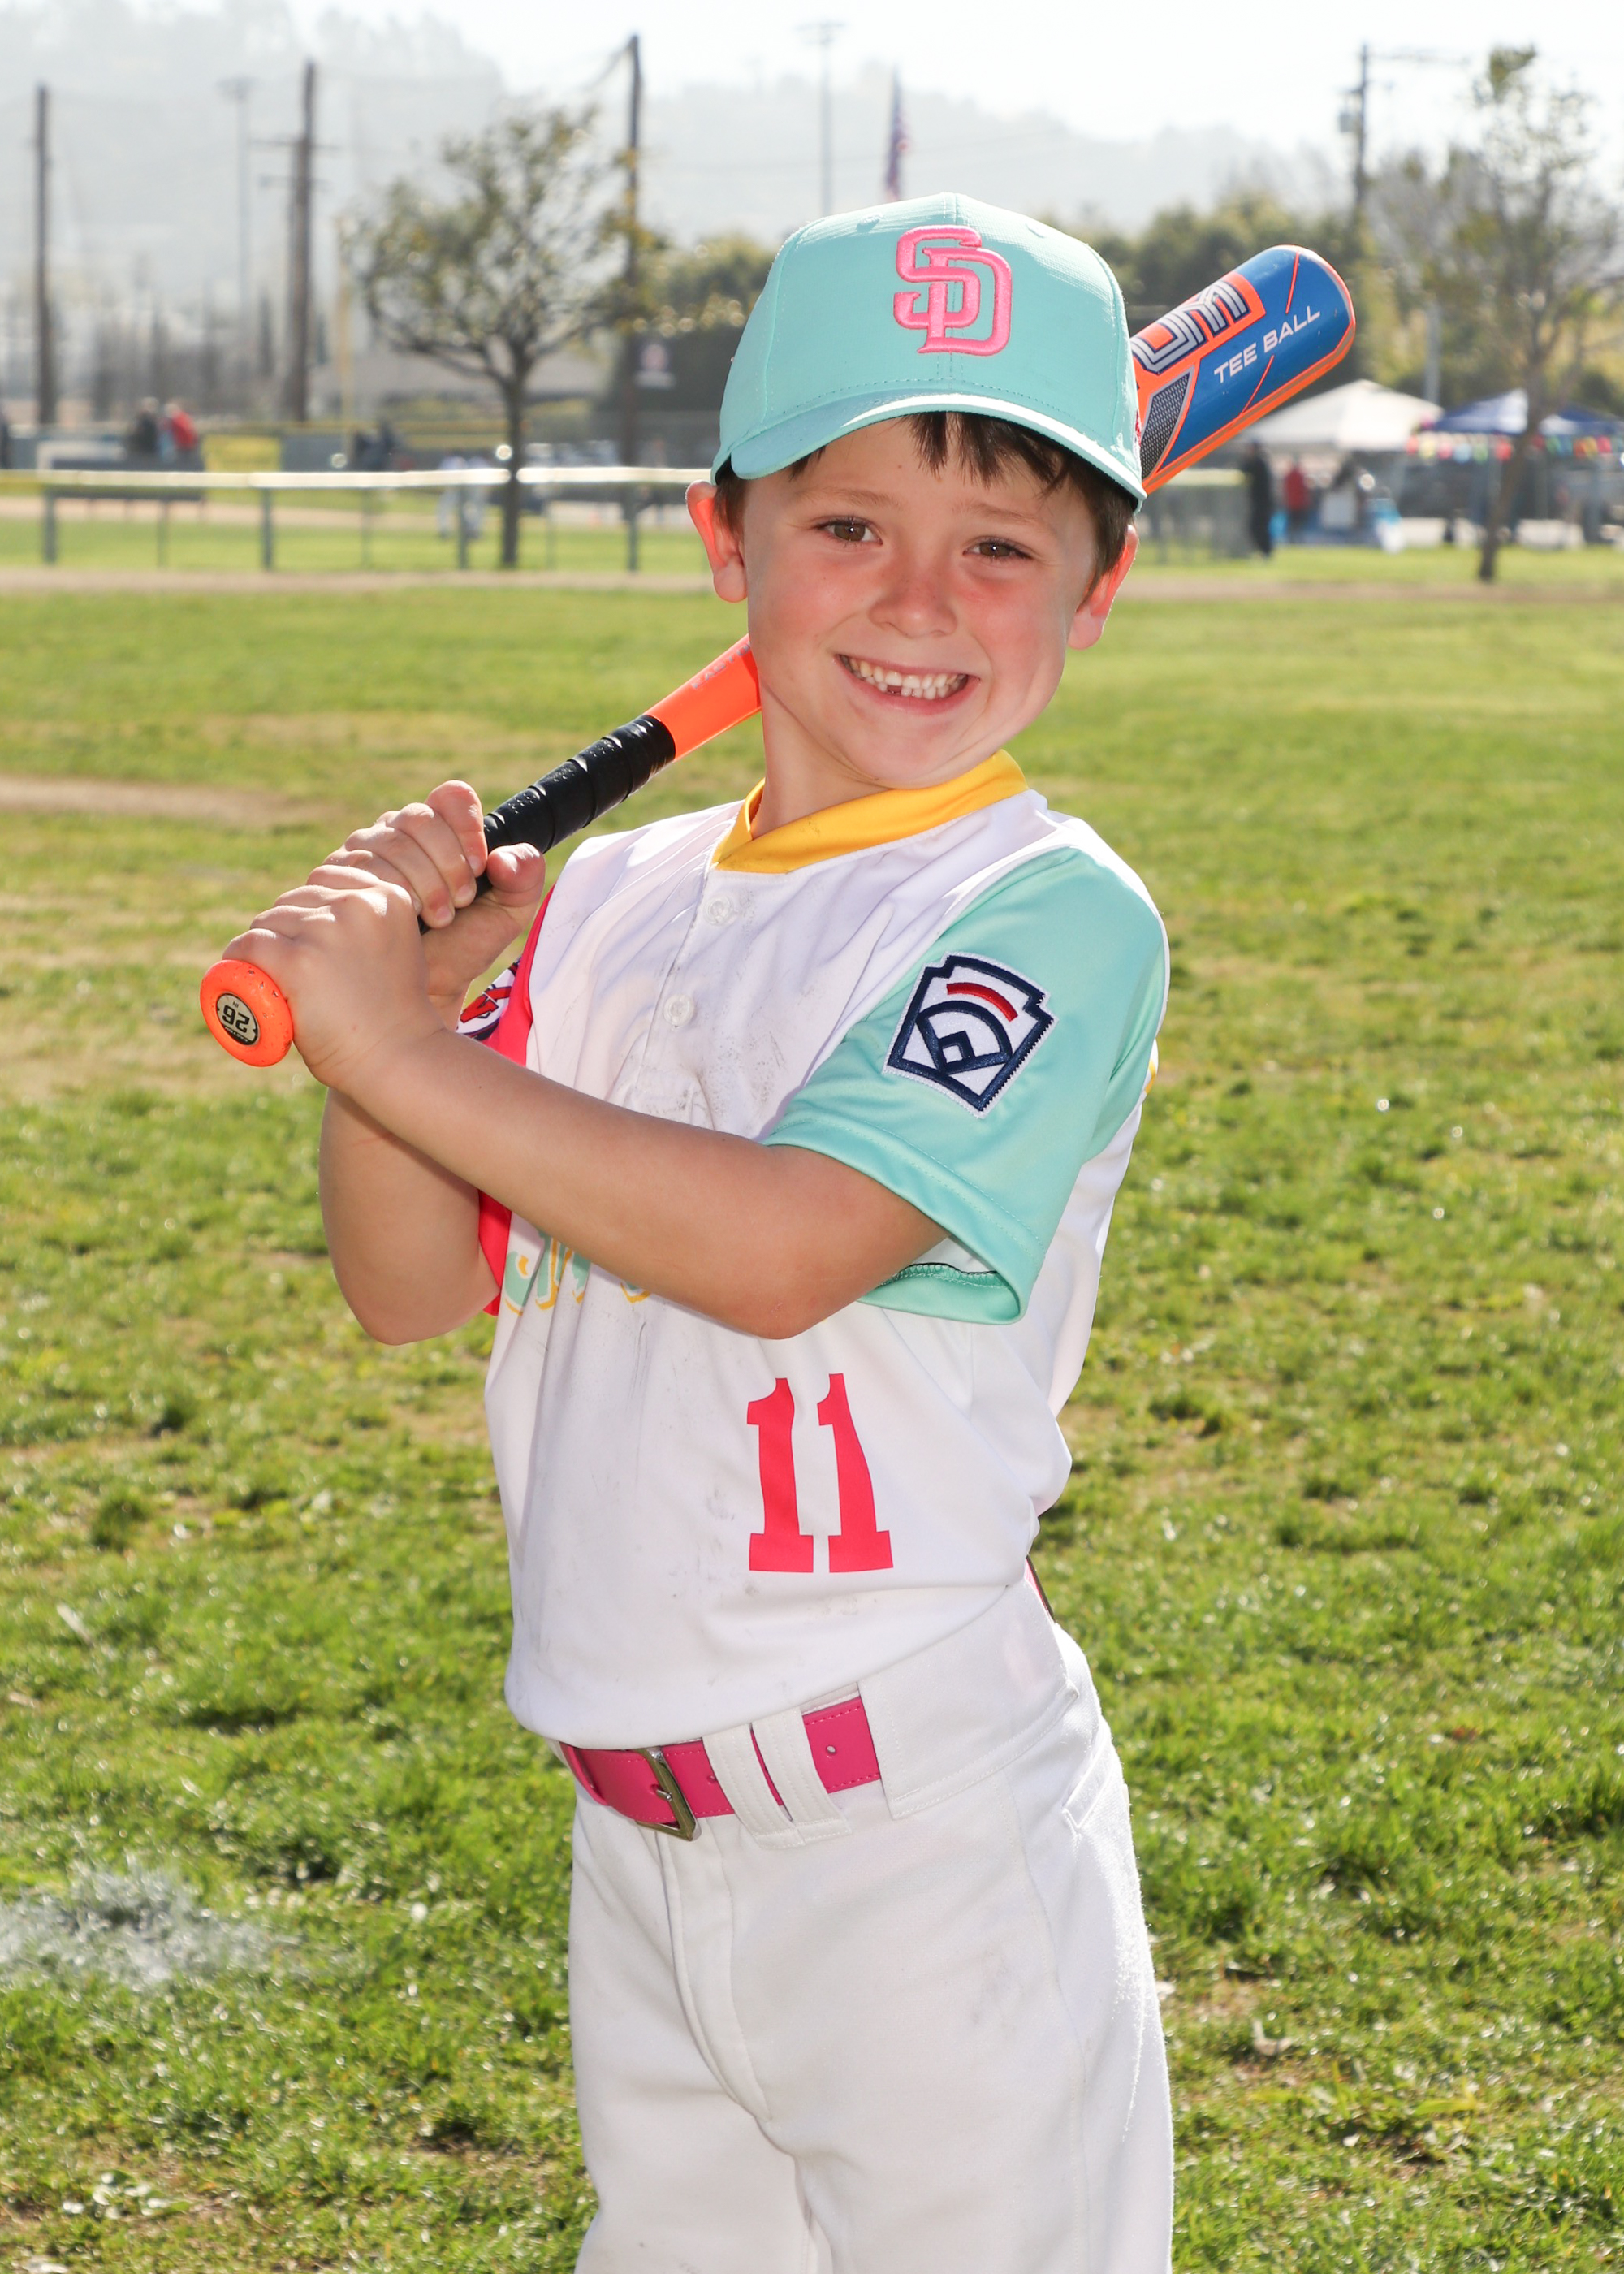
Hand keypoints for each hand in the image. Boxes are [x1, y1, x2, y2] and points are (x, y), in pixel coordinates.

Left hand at [223, 872, 444, 1095]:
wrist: (399, 1060)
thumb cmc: (397, 1016)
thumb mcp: (398, 950)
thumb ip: (370, 924)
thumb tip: (324, 910)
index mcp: (388, 898)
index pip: (325, 880)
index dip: (311, 909)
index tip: (310, 941)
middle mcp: (358, 906)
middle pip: (293, 900)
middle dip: (286, 931)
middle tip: (292, 970)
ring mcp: (325, 932)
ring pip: (268, 921)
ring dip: (264, 947)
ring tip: (274, 978)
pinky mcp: (297, 962)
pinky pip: (250, 946)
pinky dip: (238, 958)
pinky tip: (239, 971)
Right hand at [312, 782, 546, 1020]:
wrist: (423, 987)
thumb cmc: (463, 947)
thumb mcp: (508, 914)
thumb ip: (525, 879)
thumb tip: (506, 858)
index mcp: (438, 828)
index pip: (451, 797)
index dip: (467, 827)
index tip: (480, 867)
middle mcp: (396, 831)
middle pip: (419, 817)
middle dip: (447, 863)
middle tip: (460, 902)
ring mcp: (362, 851)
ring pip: (390, 843)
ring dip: (423, 884)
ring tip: (438, 921)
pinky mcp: (335, 876)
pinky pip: (360, 868)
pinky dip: (391, 895)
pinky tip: (404, 922)